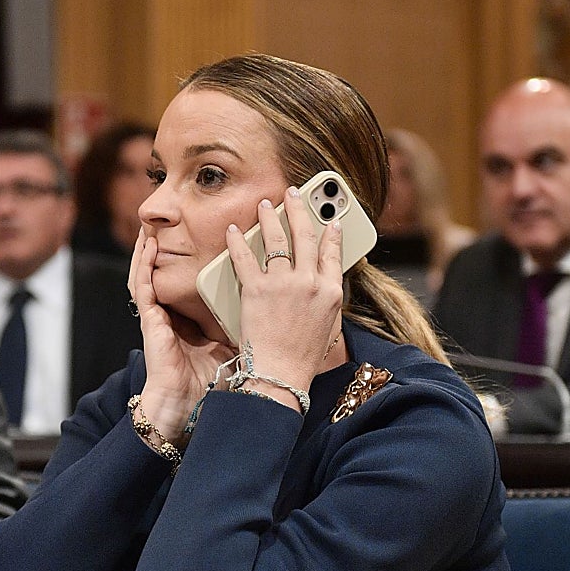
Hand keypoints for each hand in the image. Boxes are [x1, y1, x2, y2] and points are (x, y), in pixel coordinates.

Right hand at [128, 227, 231, 438]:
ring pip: (150, 274)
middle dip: (170, 248)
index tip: (208, 240)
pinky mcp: (150, 320)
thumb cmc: (209, 384)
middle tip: (177, 225)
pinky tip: (146, 246)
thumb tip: (281, 312)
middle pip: (169, 273)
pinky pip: (143, 286)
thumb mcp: (235, 346)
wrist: (187, 405)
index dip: (190, 264)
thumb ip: (249, 326)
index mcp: (193, 320)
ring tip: (153, 226)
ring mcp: (160, 316)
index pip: (193, 283)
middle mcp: (175, 314)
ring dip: (150, 249)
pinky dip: (143, 264)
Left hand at [224, 187, 343, 409]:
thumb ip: (325, 302)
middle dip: (300, 209)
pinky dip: (239, 241)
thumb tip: (323, 288)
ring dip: (271, 217)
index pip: (334, 253)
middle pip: (306, 236)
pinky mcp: (256, 290)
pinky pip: (245, 258)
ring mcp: (283, 284)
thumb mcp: (327, 328)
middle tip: (294, 193)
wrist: (280, 376)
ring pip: (277, 240)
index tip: (330, 220)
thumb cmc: (302, 360)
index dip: (332, 232)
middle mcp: (310, 283)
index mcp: (331, 292)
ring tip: (265, 204)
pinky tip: (235, 230)